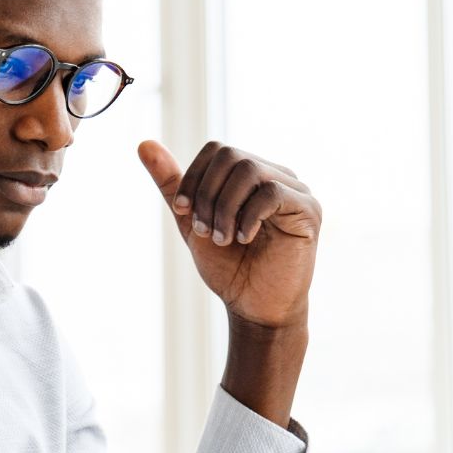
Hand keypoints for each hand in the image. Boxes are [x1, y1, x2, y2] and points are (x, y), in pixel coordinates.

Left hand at [137, 140, 319, 329]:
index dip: (193, 177)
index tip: (182, 211)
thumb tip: (144, 144)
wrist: (255, 308)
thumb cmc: (230, 267)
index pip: (217, 150)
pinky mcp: (309, 210)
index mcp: (251, 175)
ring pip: (250, 170)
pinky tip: (244, 239)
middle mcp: (276, 176)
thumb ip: (172, 185)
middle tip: (205, 231)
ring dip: (225, 208)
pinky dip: (248, 216)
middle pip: (231, 156)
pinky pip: (272, 193)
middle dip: (207, 194)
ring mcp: (296, 191)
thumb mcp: (192, 221)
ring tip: (223, 239)